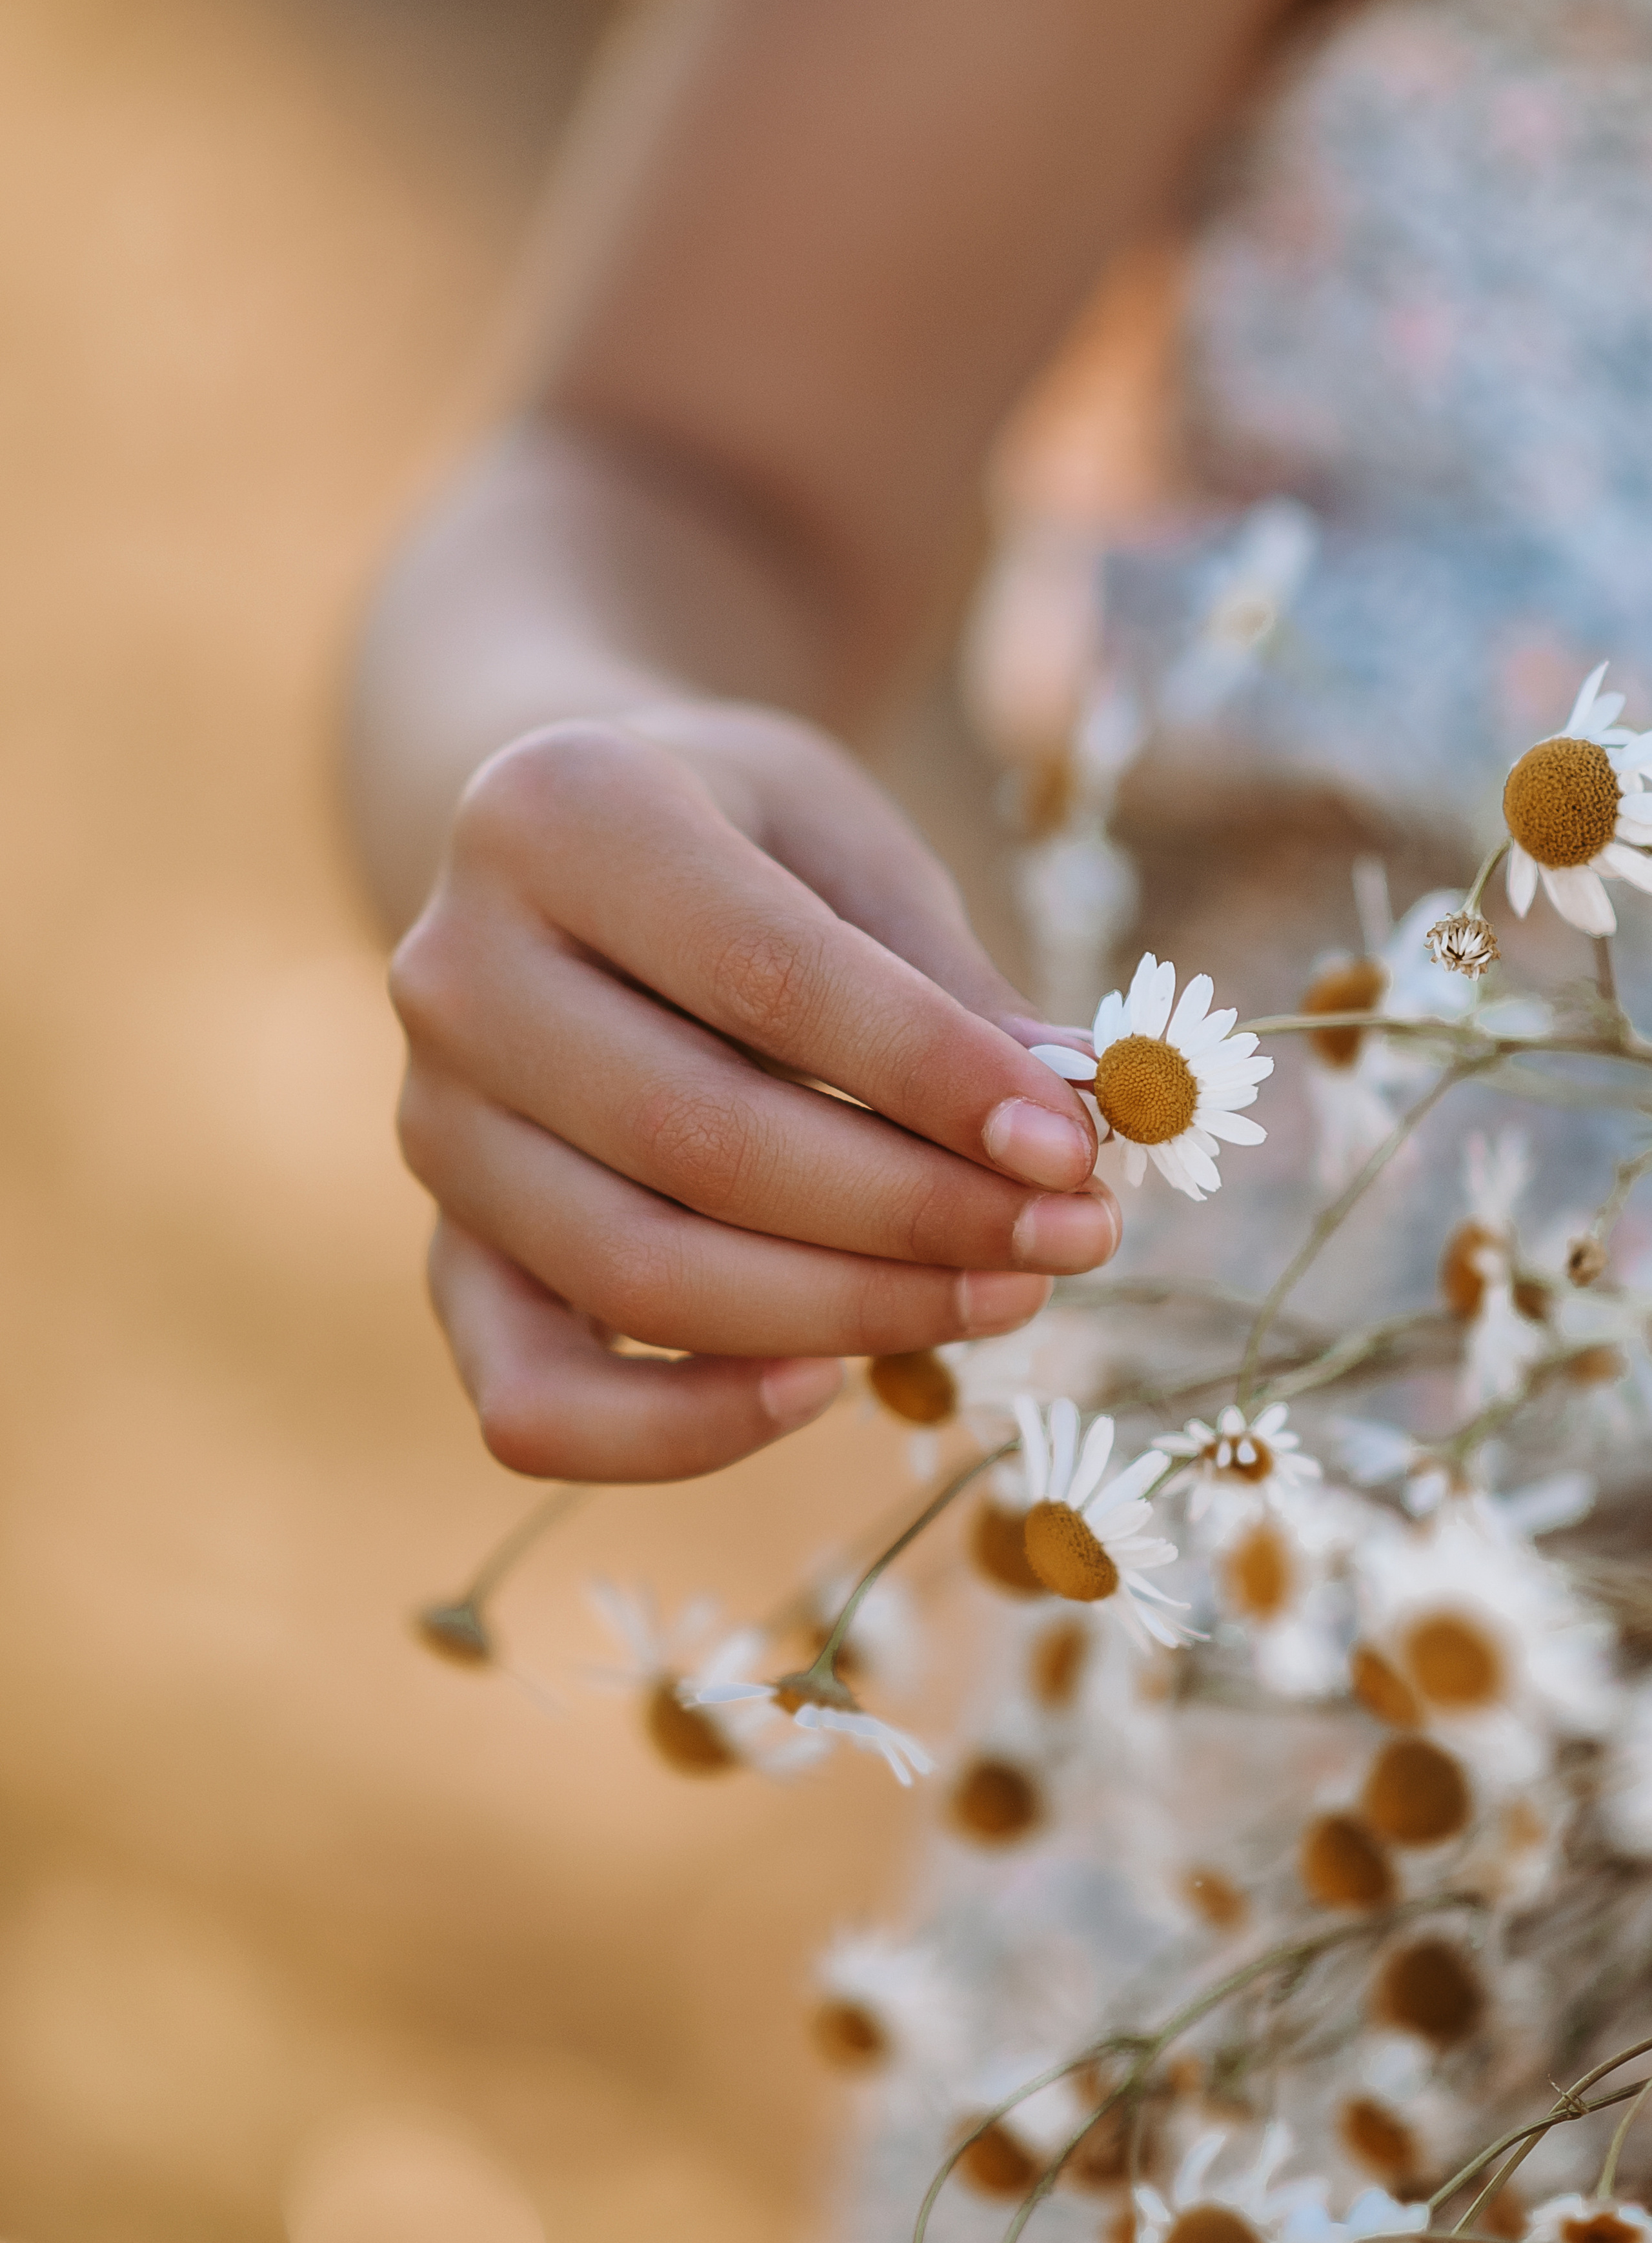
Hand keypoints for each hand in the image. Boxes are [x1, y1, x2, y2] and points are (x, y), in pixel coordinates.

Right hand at [390, 701, 1118, 1481]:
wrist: (568, 867)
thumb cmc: (739, 844)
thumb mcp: (845, 848)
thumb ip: (944, 983)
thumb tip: (1084, 1121)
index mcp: (557, 814)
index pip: (767, 974)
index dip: (931, 1073)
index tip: (1075, 1144)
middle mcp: (457, 973)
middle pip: (700, 1139)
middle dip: (912, 1210)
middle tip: (1074, 1237)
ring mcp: (434, 1128)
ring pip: (637, 1273)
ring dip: (843, 1315)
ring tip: (1004, 1298)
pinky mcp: (446, 1252)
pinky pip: (532, 1401)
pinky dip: (680, 1428)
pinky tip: (822, 1389)